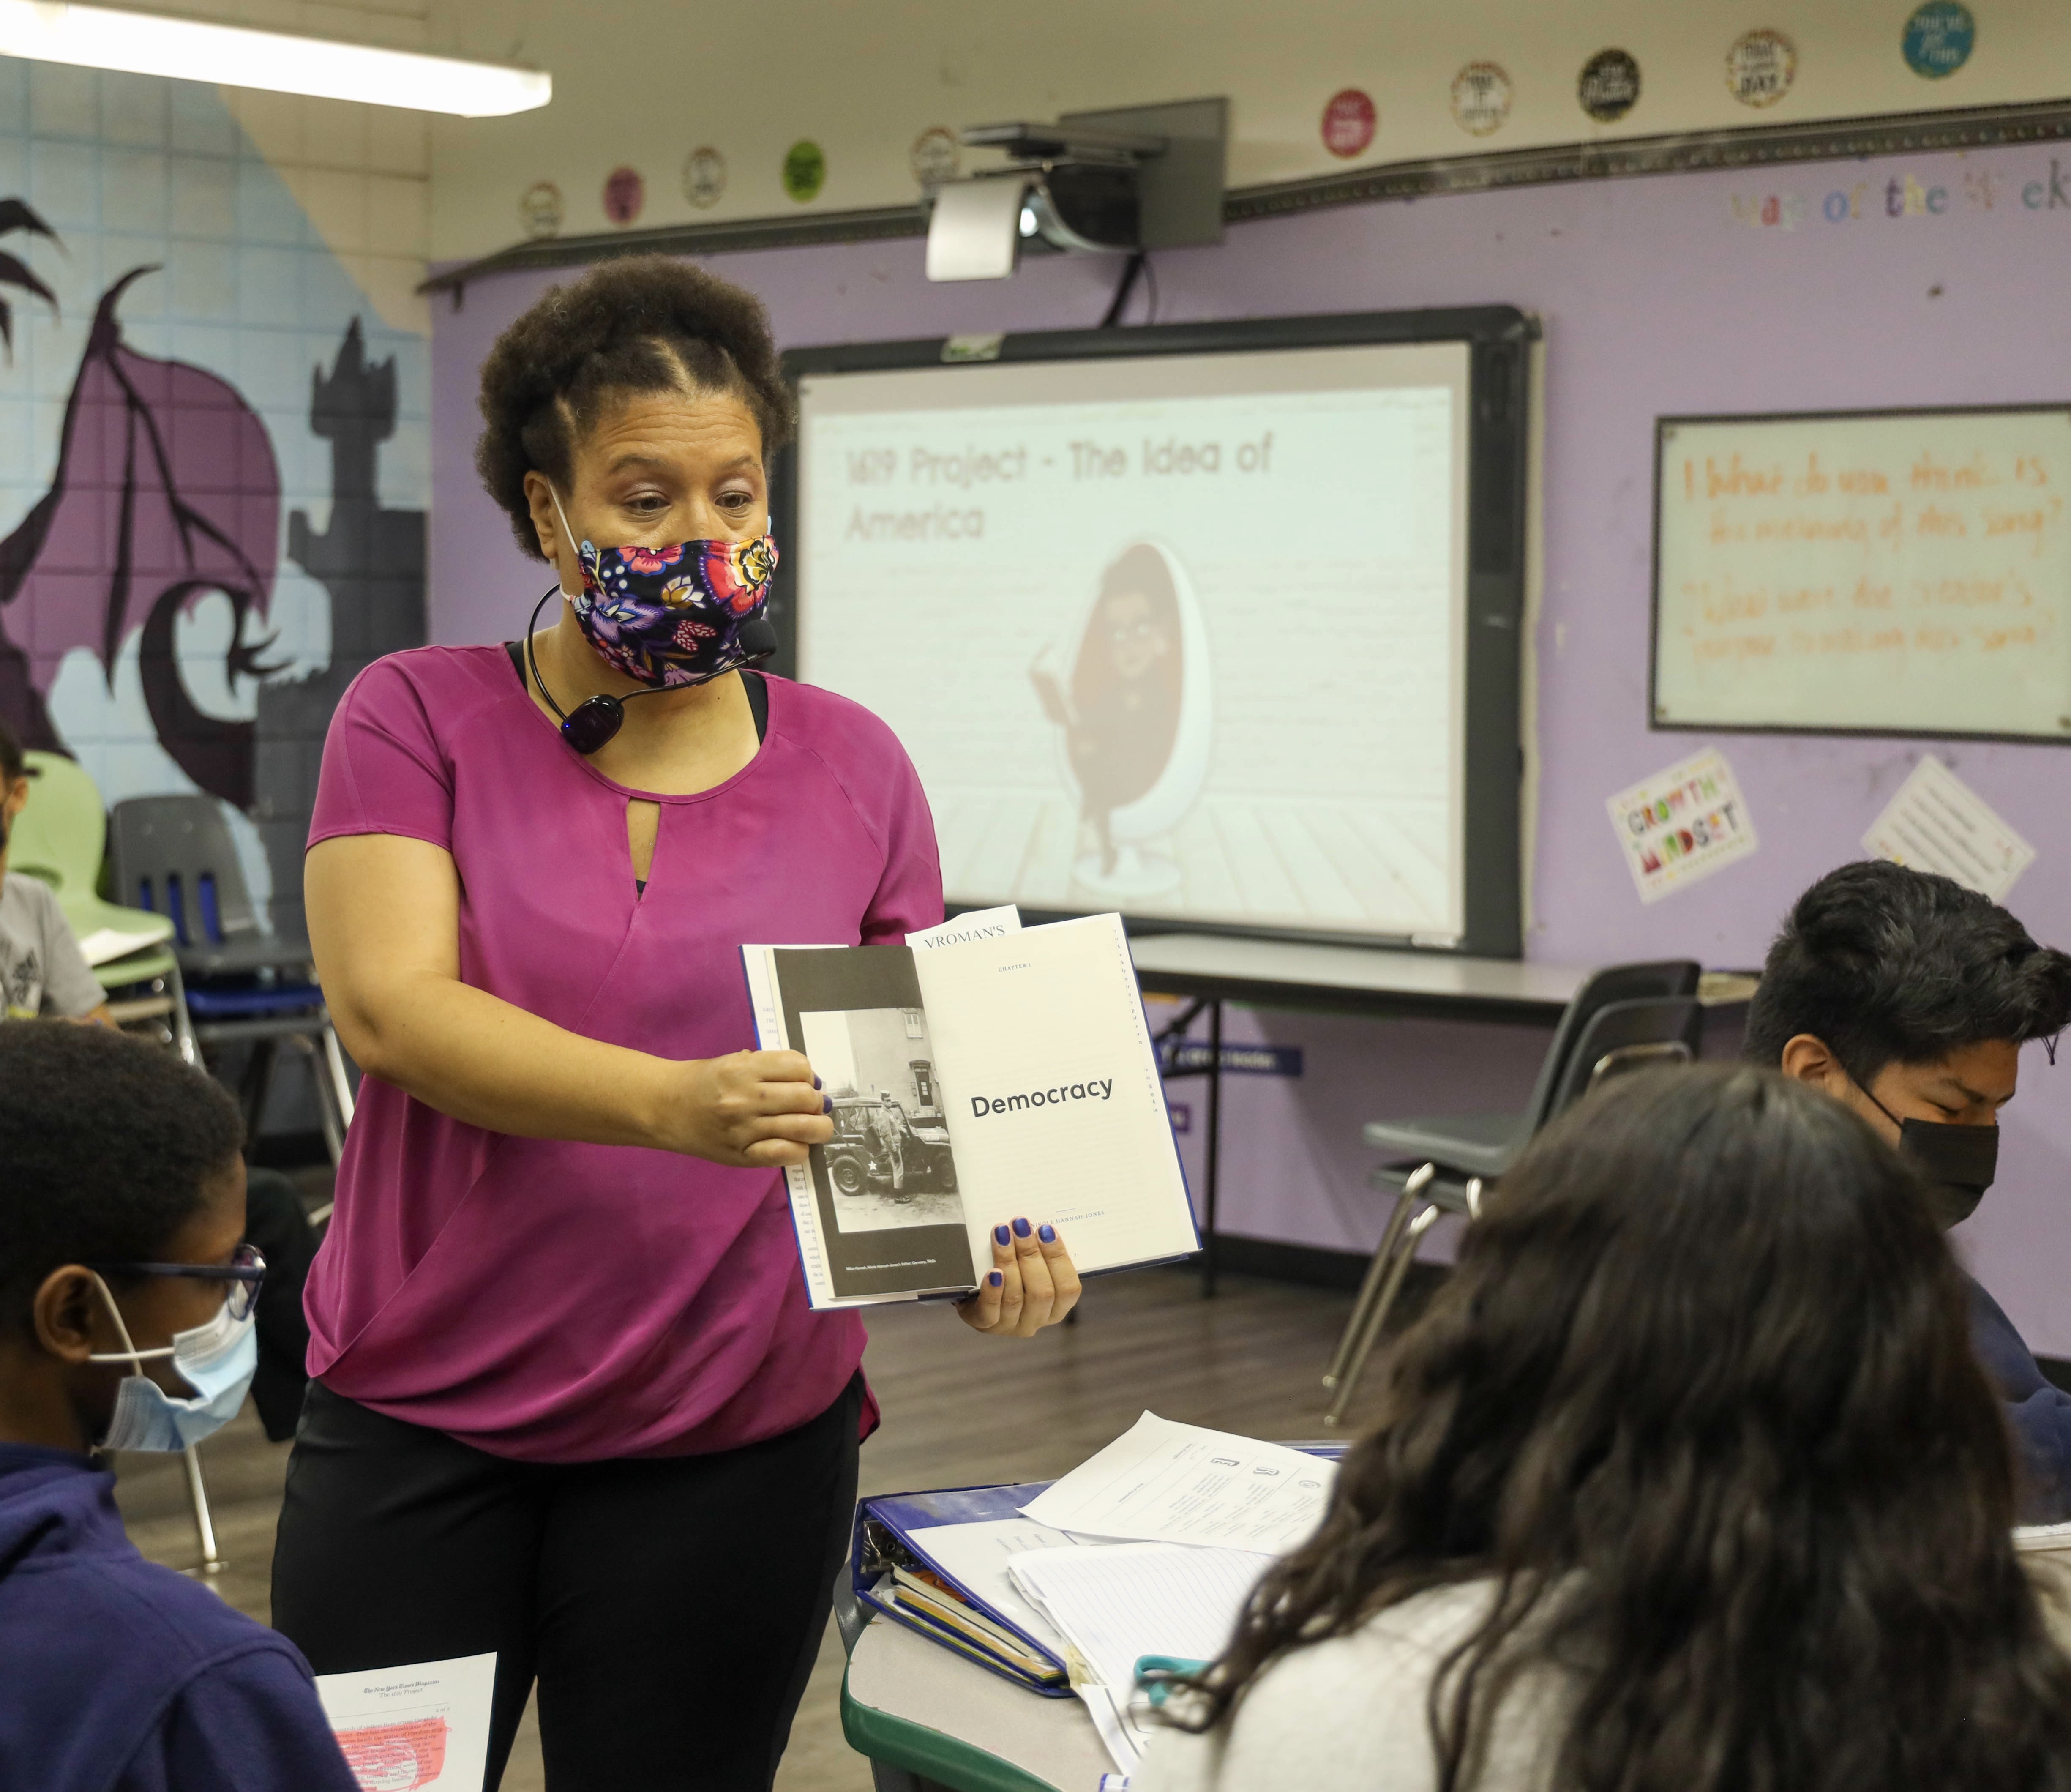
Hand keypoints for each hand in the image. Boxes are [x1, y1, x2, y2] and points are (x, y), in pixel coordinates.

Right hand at [658, 1049, 831, 1166]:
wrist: (664, 1108)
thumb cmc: (703, 1081)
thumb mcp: (734, 1061)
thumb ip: (770, 1068)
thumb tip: (812, 1082)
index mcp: (743, 1067)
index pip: (799, 1066)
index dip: (809, 1074)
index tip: (805, 1081)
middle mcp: (745, 1097)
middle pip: (806, 1097)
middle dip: (817, 1101)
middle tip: (812, 1105)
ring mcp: (744, 1129)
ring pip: (804, 1127)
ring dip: (819, 1126)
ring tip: (814, 1125)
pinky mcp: (741, 1155)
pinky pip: (786, 1154)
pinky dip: (801, 1149)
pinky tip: (796, 1144)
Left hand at [957, 1218, 1081, 1336]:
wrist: (974, 1295)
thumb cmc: (1010, 1276)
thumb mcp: (1030, 1268)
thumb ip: (1039, 1254)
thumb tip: (1039, 1227)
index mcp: (1055, 1307)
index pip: (1068, 1288)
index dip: (1059, 1258)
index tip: (1046, 1229)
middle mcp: (1036, 1320)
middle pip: (1041, 1291)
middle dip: (1031, 1254)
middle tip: (1020, 1226)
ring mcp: (1010, 1325)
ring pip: (1015, 1297)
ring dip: (1009, 1261)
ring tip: (1002, 1234)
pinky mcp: (986, 1325)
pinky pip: (990, 1311)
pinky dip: (993, 1290)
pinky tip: (992, 1271)